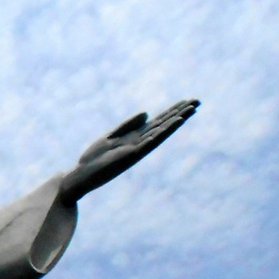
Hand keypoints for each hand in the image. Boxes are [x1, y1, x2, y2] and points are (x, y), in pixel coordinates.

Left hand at [60, 98, 199, 203]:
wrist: (80, 176)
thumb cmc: (93, 159)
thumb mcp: (110, 137)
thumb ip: (128, 126)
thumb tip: (147, 113)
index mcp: (134, 138)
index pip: (158, 122)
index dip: (172, 111)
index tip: (187, 101)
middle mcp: (140, 143)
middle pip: (164, 125)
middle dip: (180, 113)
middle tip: (198, 101)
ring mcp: (137, 149)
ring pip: (162, 131)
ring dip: (177, 120)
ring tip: (192, 109)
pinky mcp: (132, 155)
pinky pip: (152, 141)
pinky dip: (164, 132)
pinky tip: (175, 123)